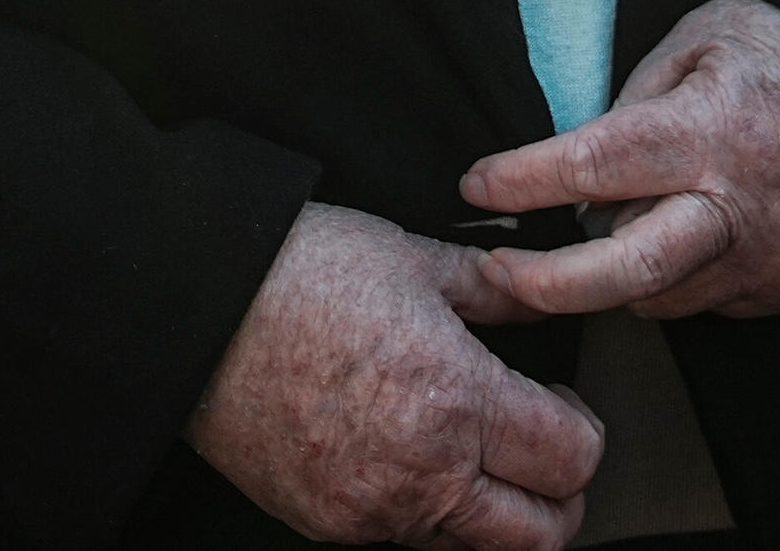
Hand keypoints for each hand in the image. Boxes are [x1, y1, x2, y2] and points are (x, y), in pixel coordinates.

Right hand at [187, 203, 599, 548]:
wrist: (196, 309)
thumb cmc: (297, 272)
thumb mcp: (412, 259)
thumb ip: (496, 288)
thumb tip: (545, 293)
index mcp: (455, 399)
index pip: (572, 459)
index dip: (582, 431)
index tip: (560, 405)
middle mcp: (423, 472)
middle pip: (542, 532)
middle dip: (560, 495)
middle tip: (539, 449)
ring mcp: (373, 510)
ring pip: (474, 546)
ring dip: (493, 511)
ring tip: (471, 452)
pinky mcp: (330, 525)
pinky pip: (404, 538)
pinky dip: (425, 511)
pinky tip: (406, 454)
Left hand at [456, 0, 779, 325]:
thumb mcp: (697, 40)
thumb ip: (632, 104)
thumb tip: (574, 168)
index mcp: (715, 129)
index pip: (597, 166)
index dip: (524, 181)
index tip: (478, 183)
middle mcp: (745, 207)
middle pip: (626, 273)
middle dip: (548, 284)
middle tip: (497, 276)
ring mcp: (774, 261)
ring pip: (660, 295)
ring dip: (619, 272)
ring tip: (612, 228)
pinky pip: (707, 300)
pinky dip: (679, 275)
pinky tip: (686, 232)